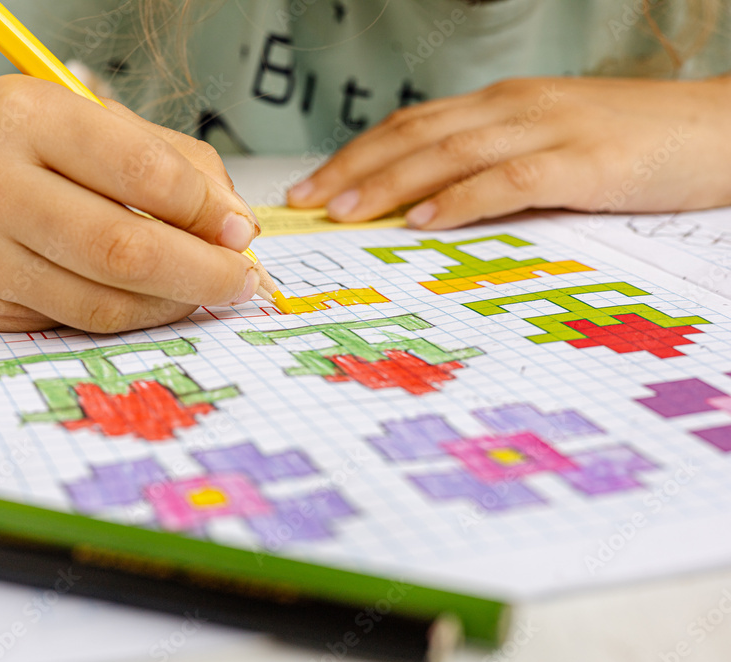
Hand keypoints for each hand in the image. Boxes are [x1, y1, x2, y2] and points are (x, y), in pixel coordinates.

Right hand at [0, 75, 258, 331]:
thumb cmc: (3, 139)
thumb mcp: (81, 118)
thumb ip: (167, 159)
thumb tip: (234, 222)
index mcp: (26, 118)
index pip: (140, 171)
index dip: (204, 209)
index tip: (239, 231)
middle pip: (122, 248)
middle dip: (202, 273)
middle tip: (241, 282)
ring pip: (100, 300)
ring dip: (169, 305)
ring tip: (202, 293)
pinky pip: (71, 321)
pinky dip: (125, 316)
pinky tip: (149, 300)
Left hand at [287, 76, 730, 228]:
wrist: (722, 129)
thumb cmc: (636, 144)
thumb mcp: (553, 144)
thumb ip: (496, 165)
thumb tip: (431, 204)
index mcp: (505, 104)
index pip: (415, 124)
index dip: (360, 154)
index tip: (317, 185)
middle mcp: (516, 108)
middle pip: (416, 134)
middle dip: (355, 168)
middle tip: (308, 202)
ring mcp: (549, 130)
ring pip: (449, 152)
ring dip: (390, 183)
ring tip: (345, 212)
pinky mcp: (582, 162)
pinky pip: (507, 179)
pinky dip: (460, 200)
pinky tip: (423, 221)